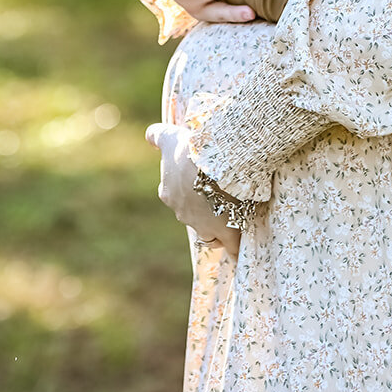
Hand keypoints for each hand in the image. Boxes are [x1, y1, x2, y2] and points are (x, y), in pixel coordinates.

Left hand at [145, 121, 239, 257]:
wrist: (216, 160)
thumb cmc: (192, 147)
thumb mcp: (172, 138)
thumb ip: (158, 136)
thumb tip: (149, 136)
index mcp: (169, 192)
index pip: (178, 198)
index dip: (191, 193)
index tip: (204, 184)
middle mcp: (182, 212)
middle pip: (194, 216)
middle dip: (205, 211)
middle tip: (223, 196)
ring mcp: (204, 225)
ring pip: (211, 233)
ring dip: (221, 227)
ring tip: (236, 218)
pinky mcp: (226, 232)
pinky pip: (233, 248)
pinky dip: (236, 251)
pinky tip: (241, 255)